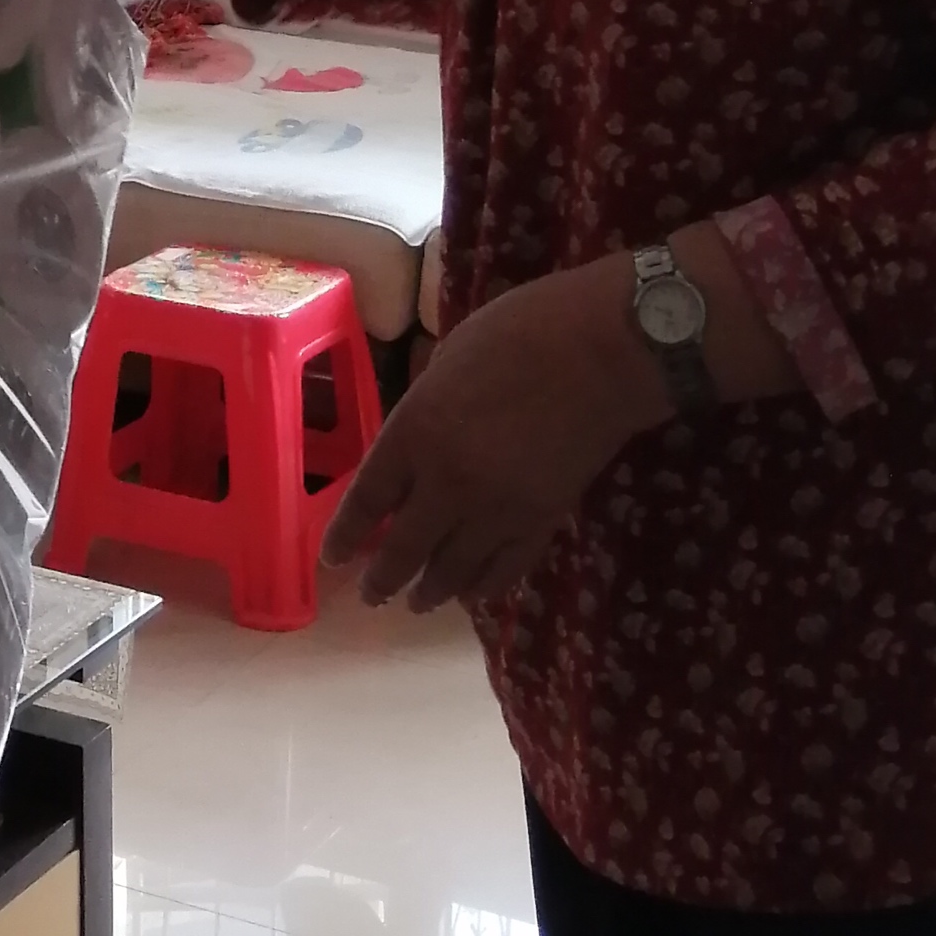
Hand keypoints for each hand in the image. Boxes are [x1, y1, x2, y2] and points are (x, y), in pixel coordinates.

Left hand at [326, 259, 658, 611]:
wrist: (604, 352)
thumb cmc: (522, 332)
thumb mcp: (448, 357)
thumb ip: (426, 406)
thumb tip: (417, 435)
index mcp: (416, 432)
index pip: (368, 499)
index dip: (345, 534)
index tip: (331, 557)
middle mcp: (447, 483)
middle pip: (404, 548)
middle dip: (382, 578)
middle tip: (370, 596)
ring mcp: (497, 510)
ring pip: (453, 570)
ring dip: (430, 591)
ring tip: (416, 603)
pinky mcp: (542, 522)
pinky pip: (504, 569)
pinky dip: (484, 587)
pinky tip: (472, 595)